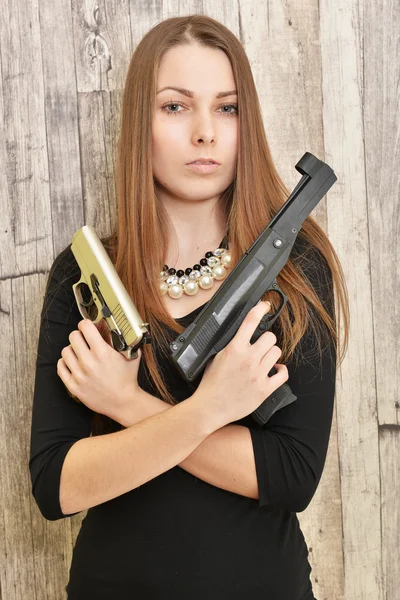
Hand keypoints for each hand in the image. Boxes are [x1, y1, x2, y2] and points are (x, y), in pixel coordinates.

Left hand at [57, 319, 142, 426]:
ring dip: (72, 349)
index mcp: (102, 353)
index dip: (86, 324)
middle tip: (83, 338)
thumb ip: (125, 341)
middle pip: (73, 337)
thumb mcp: (132, 355)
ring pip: (65, 351)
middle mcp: (89, 362)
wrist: (123, 402)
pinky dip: (65, 362)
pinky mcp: (74, 386)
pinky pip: (60, 367)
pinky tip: (72, 362)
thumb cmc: (128, 379)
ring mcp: (79, 375)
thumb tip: (120, 329)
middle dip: (79, 335)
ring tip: (79, 352)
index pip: (85, 327)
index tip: (87, 326)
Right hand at [190, 300, 288, 430]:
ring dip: (271, 354)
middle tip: (260, 345)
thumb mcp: (215, 357)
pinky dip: (281, 371)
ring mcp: (258, 374)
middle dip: (266, 340)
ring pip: (277, 353)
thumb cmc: (210, 384)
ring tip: (264, 360)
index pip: (251, 321)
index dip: (260, 309)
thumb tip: (242, 335)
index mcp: (234, 349)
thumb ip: (230, 345)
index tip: (265, 305)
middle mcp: (248, 359)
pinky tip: (275, 370)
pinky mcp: (264, 389)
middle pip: (270, 337)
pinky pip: (283, 374)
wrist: (210, 408)